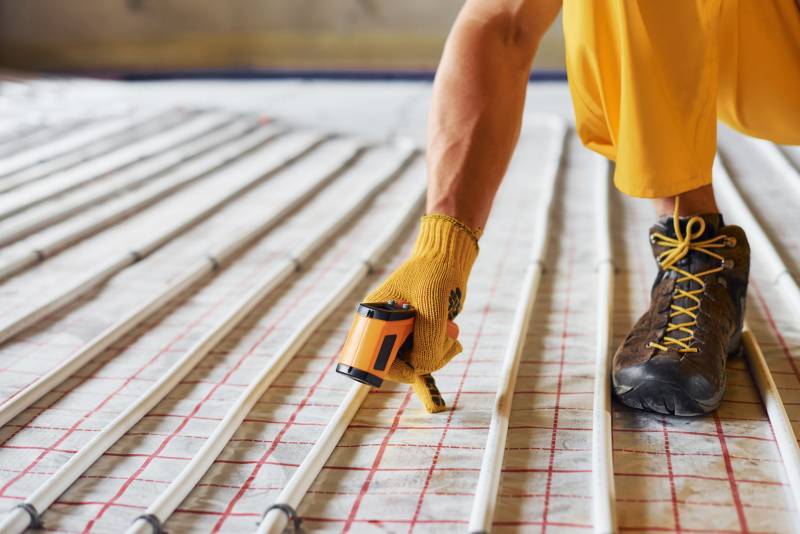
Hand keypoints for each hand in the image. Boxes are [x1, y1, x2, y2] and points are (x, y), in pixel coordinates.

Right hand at [364, 214, 478, 412]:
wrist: (448, 258)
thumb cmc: (434, 273)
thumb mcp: (431, 306)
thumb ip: (427, 339)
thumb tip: (422, 368)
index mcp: (373, 315)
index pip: (371, 356)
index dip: (390, 368)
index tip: (413, 371)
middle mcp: (384, 326)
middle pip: (396, 364)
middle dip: (423, 360)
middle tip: (446, 345)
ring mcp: (401, 331)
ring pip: (415, 362)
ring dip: (438, 354)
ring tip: (452, 334)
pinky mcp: (417, 333)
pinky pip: (426, 354)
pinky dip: (442, 350)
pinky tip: (452, 336)